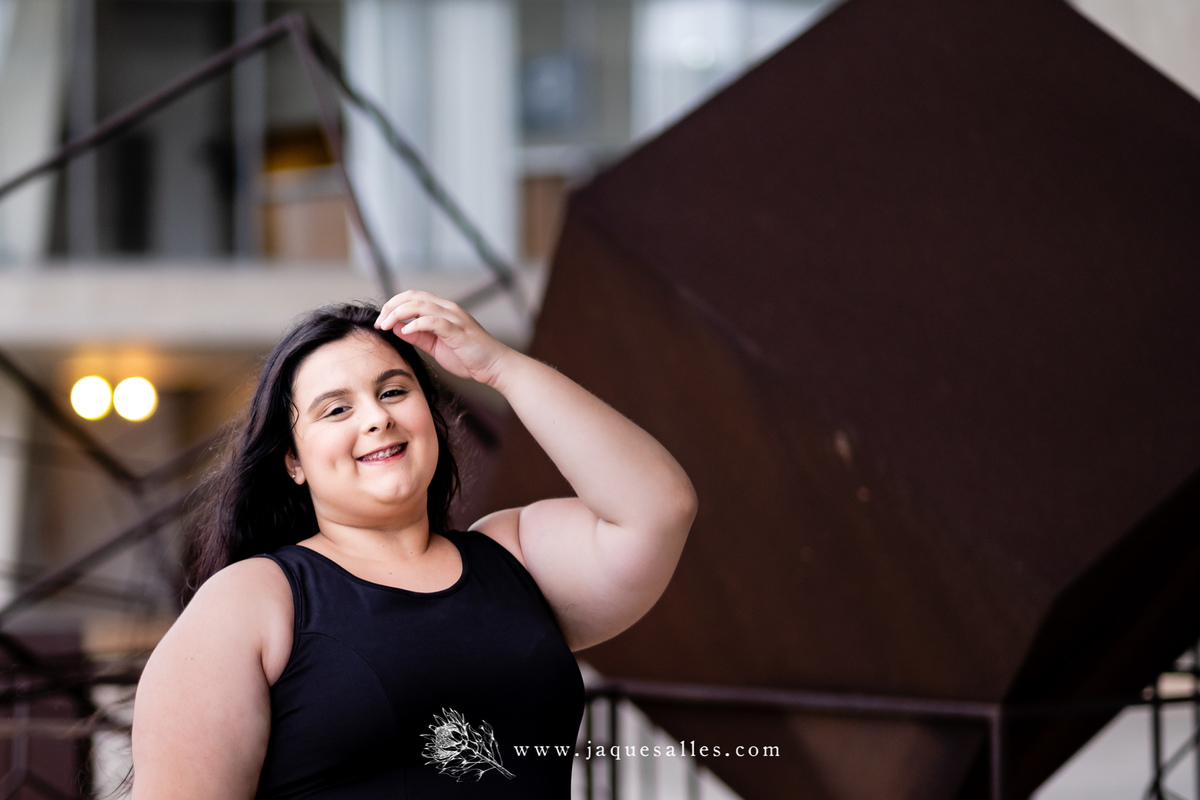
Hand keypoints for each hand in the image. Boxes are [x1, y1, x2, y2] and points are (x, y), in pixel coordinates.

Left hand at [375, 290, 510, 385]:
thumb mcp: (436, 347)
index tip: (381, 321)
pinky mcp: (458, 330)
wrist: (495, 367)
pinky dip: (416, 324)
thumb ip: (418, 337)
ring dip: (398, 313)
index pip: (412, 297)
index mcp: (443, 311)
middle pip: (412, 296)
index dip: (393, 305)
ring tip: (386, 325)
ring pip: (420, 305)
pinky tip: (405, 331)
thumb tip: (397, 328)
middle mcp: (448, 309)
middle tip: (380, 322)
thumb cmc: (468, 357)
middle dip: (391, 306)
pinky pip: (433, 321)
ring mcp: (454, 318)